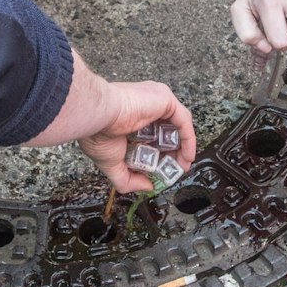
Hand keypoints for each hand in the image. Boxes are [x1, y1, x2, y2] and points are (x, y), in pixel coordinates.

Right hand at [74, 80, 196, 193]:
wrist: (97, 117)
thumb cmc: (98, 133)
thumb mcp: (112, 164)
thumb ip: (128, 179)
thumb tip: (148, 187)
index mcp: (132, 115)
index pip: (153, 134)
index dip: (162, 153)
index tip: (165, 170)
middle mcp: (146, 105)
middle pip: (169, 130)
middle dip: (175, 152)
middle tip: (176, 170)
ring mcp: (156, 99)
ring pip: (178, 125)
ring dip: (183, 147)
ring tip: (182, 166)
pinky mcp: (165, 99)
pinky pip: (184, 121)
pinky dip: (188, 140)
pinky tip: (187, 156)